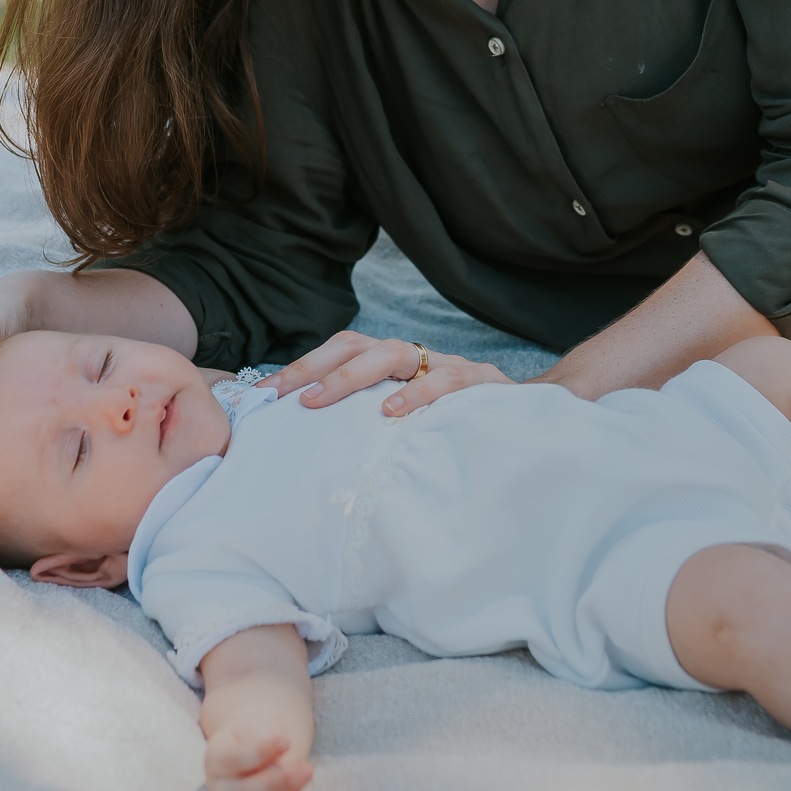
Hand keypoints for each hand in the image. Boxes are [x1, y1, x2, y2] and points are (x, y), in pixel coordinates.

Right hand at [204, 728, 313, 790]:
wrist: (257, 744)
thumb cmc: (256, 733)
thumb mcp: (257, 726)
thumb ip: (263, 741)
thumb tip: (278, 767)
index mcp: (216, 759)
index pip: (233, 760)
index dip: (260, 753)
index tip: (286, 741)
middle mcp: (221, 790)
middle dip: (277, 782)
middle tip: (306, 768)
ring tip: (308, 772)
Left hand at [260, 330, 512, 417]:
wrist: (526, 423)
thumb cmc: (454, 428)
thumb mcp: (406, 425)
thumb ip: (367, 425)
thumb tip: (307, 445)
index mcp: (394, 364)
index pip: (341, 350)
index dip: (303, 366)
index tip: (264, 394)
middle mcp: (417, 357)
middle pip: (358, 345)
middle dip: (314, 367)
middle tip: (282, 396)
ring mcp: (448, 364)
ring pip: (395, 353)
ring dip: (351, 376)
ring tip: (318, 400)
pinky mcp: (480, 382)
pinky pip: (446, 380)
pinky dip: (417, 393)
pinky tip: (391, 412)